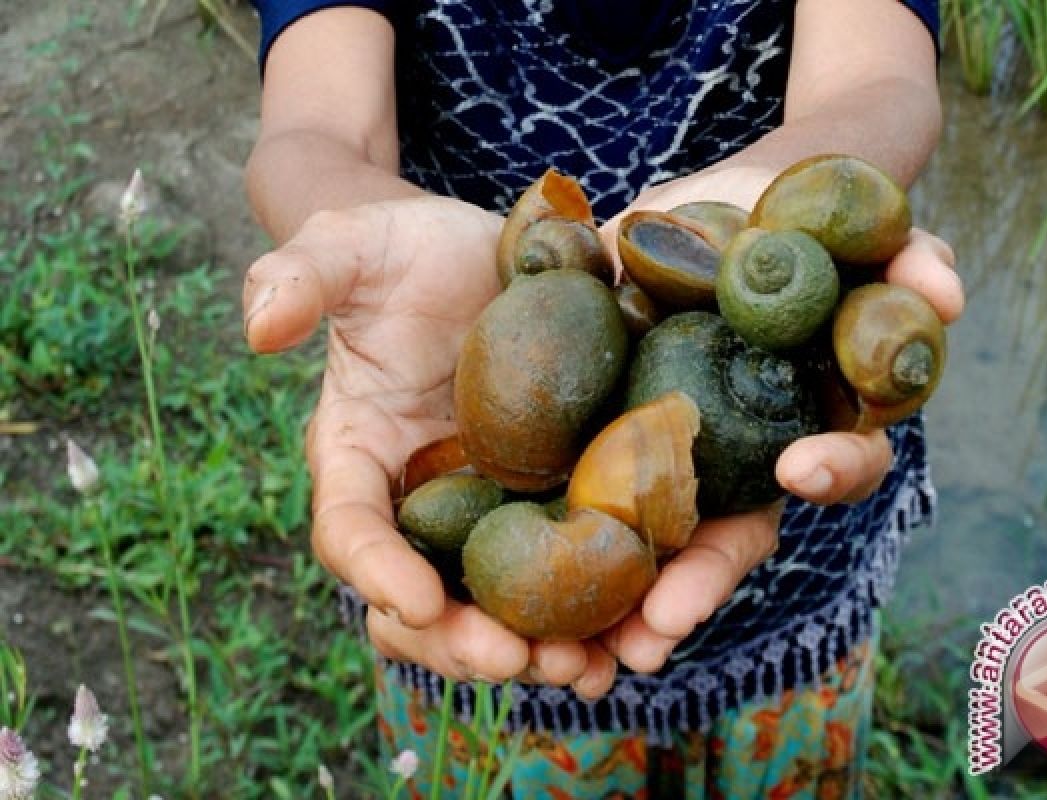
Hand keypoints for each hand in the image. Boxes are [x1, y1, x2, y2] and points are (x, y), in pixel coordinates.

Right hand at [242, 198, 616, 694]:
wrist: (479, 254)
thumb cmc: (403, 250)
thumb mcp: (354, 247)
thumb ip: (303, 274)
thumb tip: (259, 328)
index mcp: (359, 455)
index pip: (351, 528)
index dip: (377, 570)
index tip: (419, 599)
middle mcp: (418, 501)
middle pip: (421, 598)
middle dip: (460, 640)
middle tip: (516, 658)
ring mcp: (484, 509)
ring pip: (495, 606)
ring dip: (533, 649)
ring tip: (584, 669)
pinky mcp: (547, 502)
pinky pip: (562, 575)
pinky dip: (589, 618)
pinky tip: (628, 642)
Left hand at [596, 170, 963, 673]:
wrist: (717, 203)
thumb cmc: (802, 217)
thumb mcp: (856, 226)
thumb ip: (908, 256)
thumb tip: (948, 293)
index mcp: (819, 419)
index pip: (841, 463)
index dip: (832, 471)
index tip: (801, 469)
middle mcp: (752, 456)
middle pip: (737, 535)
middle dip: (703, 581)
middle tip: (664, 621)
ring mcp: (683, 455)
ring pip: (659, 543)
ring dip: (630, 598)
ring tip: (599, 648)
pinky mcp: (615, 437)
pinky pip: (590, 499)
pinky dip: (569, 548)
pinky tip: (525, 595)